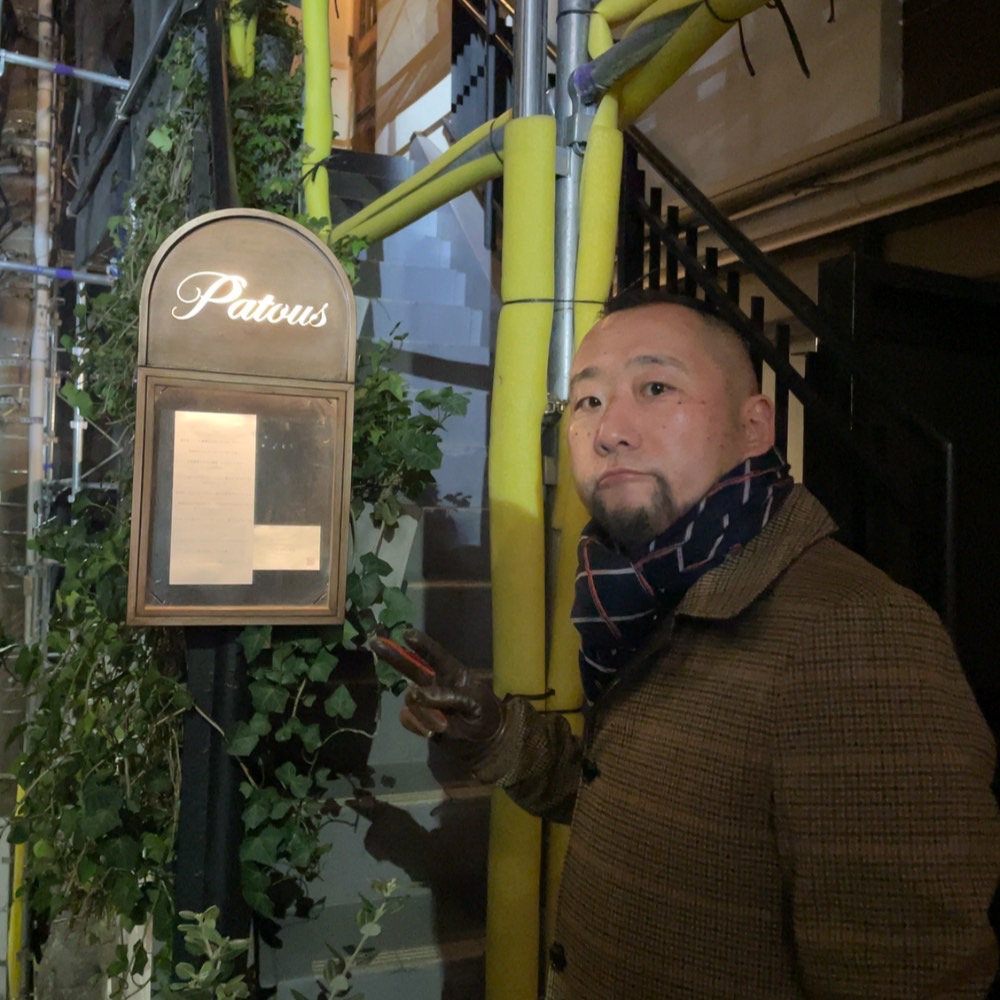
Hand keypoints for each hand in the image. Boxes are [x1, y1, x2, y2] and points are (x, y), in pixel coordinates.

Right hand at [370, 629, 504, 757]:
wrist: (483, 747)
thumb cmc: (485, 717)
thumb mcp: (475, 704)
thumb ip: (449, 697)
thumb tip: (416, 694)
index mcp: (453, 674)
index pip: (436, 656)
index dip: (422, 645)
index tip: (406, 634)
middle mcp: (435, 683)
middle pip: (411, 667)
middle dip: (394, 655)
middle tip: (375, 642)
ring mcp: (425, 702)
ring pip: (411, 700)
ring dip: (425, 713)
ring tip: (444, 725)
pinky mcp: (419, 719)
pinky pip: (408, 718)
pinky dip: (419, 725)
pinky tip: (433, 731)